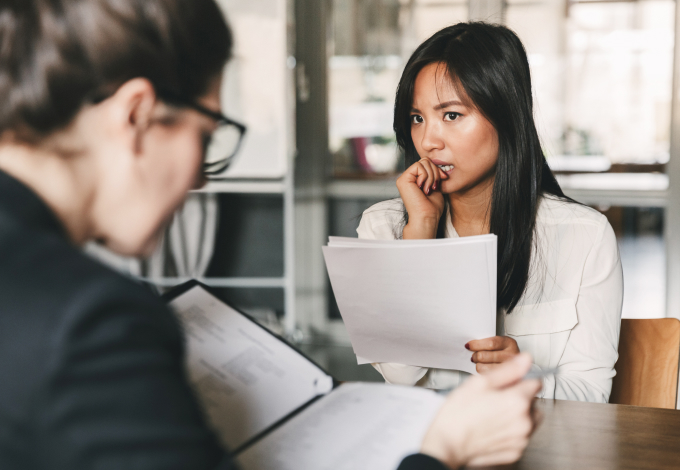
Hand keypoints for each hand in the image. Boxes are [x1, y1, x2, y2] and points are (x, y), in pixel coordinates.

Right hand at [396, 157, 447, 238]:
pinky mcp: (403, 179)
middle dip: (435, 172)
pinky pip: (419, 166)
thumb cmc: (432, 207)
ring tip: (429, 189)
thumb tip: (436, 163)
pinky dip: (426, 176)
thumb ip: (433, 174)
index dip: (437, 169)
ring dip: (431, 176)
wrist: (427, 217)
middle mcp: (408, 178)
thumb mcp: (435, 185)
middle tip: (434, 186)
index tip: (443, 180)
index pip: (427, 163)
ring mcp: (404, 178)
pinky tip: (423, 188)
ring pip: (423, 162)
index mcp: (414, 179)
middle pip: (425, 160)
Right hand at [420, 353, 541, 468]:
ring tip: (495, 414)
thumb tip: (526, 359)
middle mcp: (524, 422)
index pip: (536, 383)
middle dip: (521, 398)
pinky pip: (521, 437)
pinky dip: (512, 431)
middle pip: (534, 402)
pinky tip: (493, 428)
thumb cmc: (459, 413)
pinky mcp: (515, 452)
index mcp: (518, 401)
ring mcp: (521, 439)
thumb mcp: (480, 383)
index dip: (521, 379)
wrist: (447, 444)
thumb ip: (508, 370)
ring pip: (530, 420)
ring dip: (519, 415)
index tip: (508, 383)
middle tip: (497, 399)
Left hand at [468, 336, 519, 373]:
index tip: (469, 345)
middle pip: (485, 355)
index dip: (477, 344)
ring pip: (484, 367)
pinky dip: (482, 372)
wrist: (516, 366)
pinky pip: (487, 376)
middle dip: (476, 356)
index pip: (491, 343)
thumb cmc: (503, 353)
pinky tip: (484, 370)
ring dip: (478, 364)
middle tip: (474, 356)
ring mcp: (510, 368)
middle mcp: (512, 355)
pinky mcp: (506, 379)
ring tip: (479, 363)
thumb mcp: (499, 344)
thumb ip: (487, 343)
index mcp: (509, 343)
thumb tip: (470, 345)